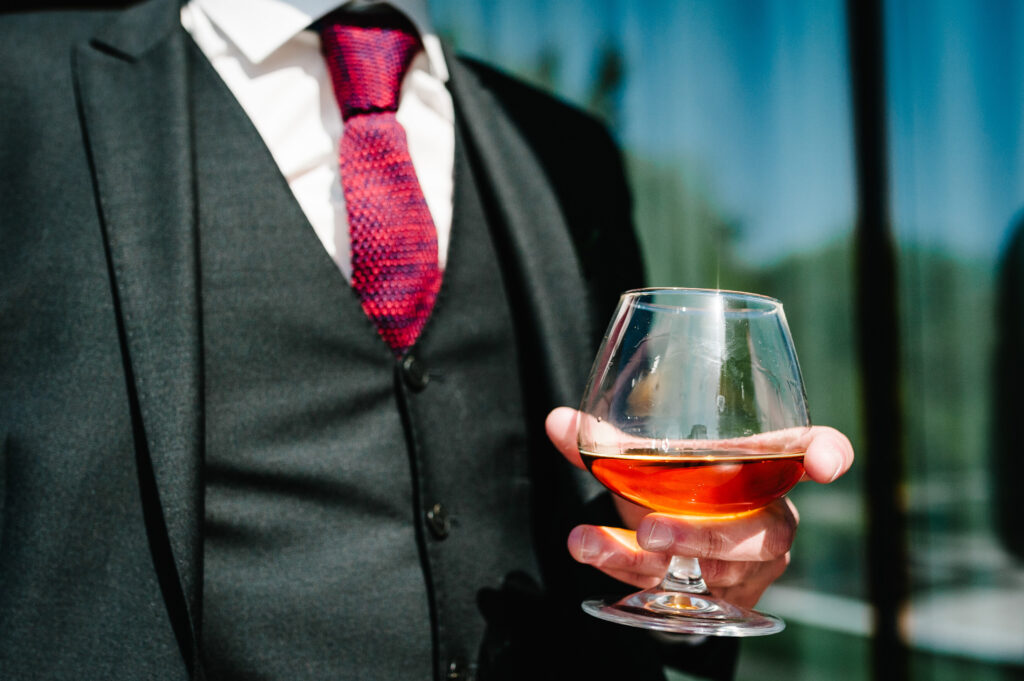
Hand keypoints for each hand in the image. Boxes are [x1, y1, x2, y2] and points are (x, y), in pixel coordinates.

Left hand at [545, 406, 853, 608]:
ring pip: (709, 574)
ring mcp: (746, 567)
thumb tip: (558, 421)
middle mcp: (767, 518)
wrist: (677, 551)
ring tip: (587, 542)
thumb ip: (608, 442)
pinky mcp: (718, 601)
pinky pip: (676, 594)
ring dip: (643, 561)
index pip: (811, 450)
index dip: (827, 453)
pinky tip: (587, 550)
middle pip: (757, 534)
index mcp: (765, 466)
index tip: (825, 463)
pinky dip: (624, 573)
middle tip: (649, 531)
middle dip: (702, 536)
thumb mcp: (651, 461)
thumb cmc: (681, 487)